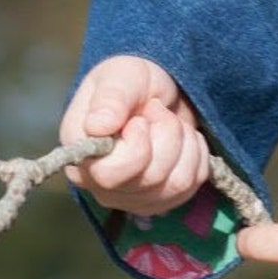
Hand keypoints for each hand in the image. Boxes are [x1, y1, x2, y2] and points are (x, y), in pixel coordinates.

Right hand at [60, 55, 211, 216]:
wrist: (155, 93)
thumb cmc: (132, 82)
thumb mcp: (121, 76)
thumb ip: (110, 97)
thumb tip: (97, 126)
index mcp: (81, 154)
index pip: (110, 174)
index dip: (137, 144)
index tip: (141, 117)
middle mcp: (99, 184)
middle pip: (151, 179)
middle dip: (167, 135)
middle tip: (158, 111)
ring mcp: (129, 197)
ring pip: (177, 185)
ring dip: (185, 143)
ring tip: (170, 122)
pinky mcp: (158, 202)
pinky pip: (192, 187)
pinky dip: (196, 155)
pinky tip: (182, 138)